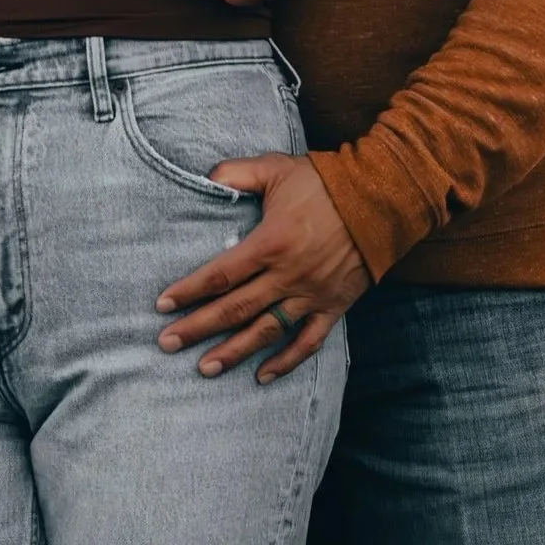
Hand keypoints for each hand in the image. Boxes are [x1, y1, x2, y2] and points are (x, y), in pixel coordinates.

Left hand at [157, 154, 369, 383]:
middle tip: (167, 344)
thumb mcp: (276, 168)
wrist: (382, 198)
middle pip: (235, 309)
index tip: (162, 306)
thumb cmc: (325, 181)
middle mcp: (288, 275)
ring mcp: (311, 295)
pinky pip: (308, 342)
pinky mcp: (334, 306)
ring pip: (266, 331)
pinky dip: (286, 362)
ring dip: (234, 352)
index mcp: (271, 243)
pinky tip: (262, 376)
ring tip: (205, 368)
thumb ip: (237, 174)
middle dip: (198, 328)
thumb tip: (206, 178)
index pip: (221, 275)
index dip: (189, 291)